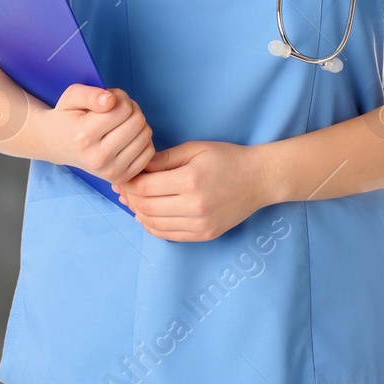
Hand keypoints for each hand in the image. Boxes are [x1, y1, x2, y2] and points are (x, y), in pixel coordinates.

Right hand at [40, 84, 155, 185]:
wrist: (58, 144)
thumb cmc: (67, 117)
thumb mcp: (71, 97)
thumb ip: (90, 94)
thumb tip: (111, 100)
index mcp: (84, 136)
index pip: (122, 109)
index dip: (119, 96)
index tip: (108, 99)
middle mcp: (98, 158)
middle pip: (137, 121)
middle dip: (130, 108)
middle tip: (116, 109)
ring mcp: (110, 171)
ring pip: (145, 135)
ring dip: (137, 123)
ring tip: (120, 122)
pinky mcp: (121, 178)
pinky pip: (149, 152)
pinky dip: (142, 140)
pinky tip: (127, 136)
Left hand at [111, 140, 270, 241]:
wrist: (260, 179)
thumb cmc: (227, 158)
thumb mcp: (194, 149)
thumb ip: (163, 159)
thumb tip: (137, 167)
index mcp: (191, 180)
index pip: (145, 188)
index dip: (128, 183)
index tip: (123, 176)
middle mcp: (195, 206)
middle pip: (146, 207)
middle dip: (130, 198)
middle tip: (124, 188)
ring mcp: (200, 224)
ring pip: (154, 224)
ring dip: (138, 213)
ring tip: (134, 200)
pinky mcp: (205, 234)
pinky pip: (169, 235)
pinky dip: (152, 226)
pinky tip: (147, 215)